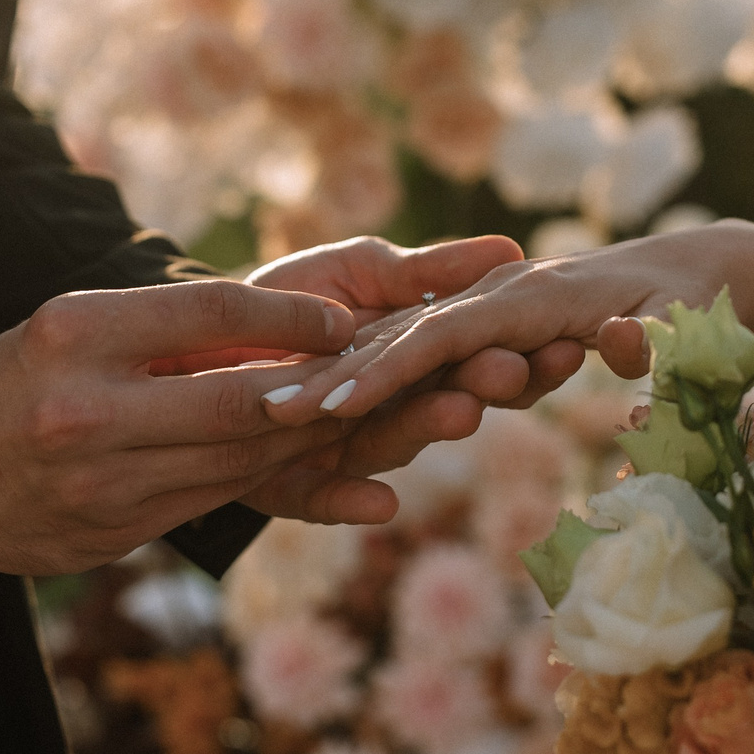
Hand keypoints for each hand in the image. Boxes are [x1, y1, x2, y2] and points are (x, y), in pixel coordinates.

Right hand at [0, 279, 357, 575]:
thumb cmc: (12, 383)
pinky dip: (261, 474)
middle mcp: (88, 410)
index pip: (211, 312)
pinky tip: (296, 457)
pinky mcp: (116, 533)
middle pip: (240, 398)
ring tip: (356, 415)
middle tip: (376, 374)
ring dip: (304, 438)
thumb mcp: (68, 327)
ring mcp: (102, 483)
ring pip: (238, 458)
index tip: (342, 321)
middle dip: (318, 389)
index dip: (290, 318)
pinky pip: (214, 499)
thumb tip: (278, 326)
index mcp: (74, 335)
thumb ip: (161, 329)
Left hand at [234, 234, 590, 523]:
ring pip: (393, 442)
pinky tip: (382, 505)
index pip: (470, 360)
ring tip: (461, 411)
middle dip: (482, 386)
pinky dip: (351, 501)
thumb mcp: (363, 270)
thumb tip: (504, 248)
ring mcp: (343, 449)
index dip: (512, 357)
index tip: (565, 346)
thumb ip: (428, 273)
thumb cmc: (283, 296)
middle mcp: (387, 408)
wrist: (188, 346)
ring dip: (429, 427)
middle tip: (517, 370)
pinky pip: (324, 499)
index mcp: (411, 358)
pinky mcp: (294, 487)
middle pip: (442, 399)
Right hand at [261, 220, 753, 428]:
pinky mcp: (484, 316)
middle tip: (272, 413)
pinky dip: (369, 370)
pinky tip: (319, 403)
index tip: (333, 406)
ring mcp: (488, 303)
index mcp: (537, 297)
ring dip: (344, 374)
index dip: (388, 372)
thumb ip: (654, 338)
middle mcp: (500, 297)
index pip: (447, 336)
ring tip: (276, 410)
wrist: (697, 272)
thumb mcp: (687, 320)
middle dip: (339, 373)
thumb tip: (622, 343)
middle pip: (406, 334)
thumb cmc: (695, 303)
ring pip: (403, 338)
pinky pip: (419, 343)